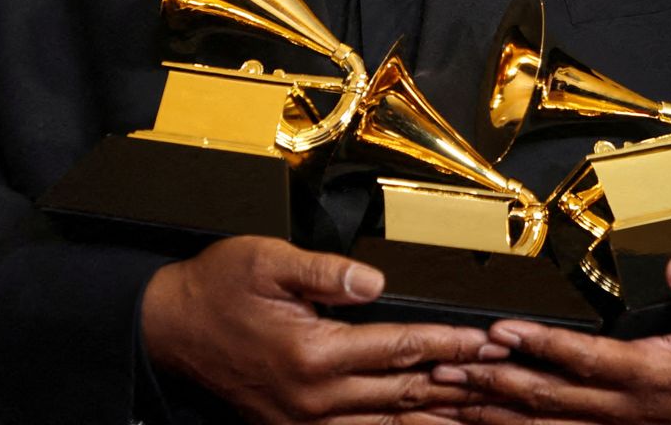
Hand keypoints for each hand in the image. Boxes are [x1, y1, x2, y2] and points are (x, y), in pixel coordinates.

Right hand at [141, 236, 509, 423]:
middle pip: (403, 395)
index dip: (449, 345)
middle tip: (501, 378)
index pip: (399, 350)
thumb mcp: (267, 261)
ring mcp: (303, 421)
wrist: (168, 329)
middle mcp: (313, 398)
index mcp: (313, 353)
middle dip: (457, 383)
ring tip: (478, 412)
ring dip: (435, 418)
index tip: (487, 342)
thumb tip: (376, 282)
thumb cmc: (216, 290)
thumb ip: (326, 272)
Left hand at [430, 258, 670, 424]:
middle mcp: (629, 406)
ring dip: (494, 412)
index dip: (540, 346)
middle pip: (548, 398)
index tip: (500, 331)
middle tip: (448, 367)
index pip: (585, 359)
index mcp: (653, 374)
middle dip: (494, 383)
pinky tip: (484, 422)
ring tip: (448, 397)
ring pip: (545, 424)